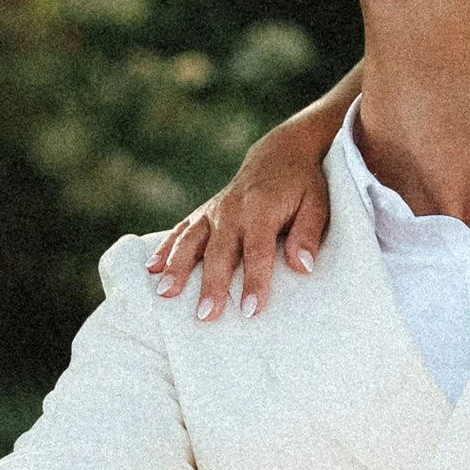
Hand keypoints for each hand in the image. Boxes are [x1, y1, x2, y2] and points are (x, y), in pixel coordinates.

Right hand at [149, 104, 338, 319]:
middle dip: (211, 285)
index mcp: (262, 208)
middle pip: (219, 252)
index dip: (255, 281)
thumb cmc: (303, 185)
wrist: (281, 153)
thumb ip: (308, 234)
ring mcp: (213, 211)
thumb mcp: (318, 204)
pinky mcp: (203, 213)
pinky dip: (165, 249)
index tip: (251, 311)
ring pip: (191, 241)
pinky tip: (152, 270)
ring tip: (164, 294)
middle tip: (205, 316)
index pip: (258, 251)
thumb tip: (303, 267)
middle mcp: (232, 209)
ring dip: (177, 268)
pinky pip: (181, 231)